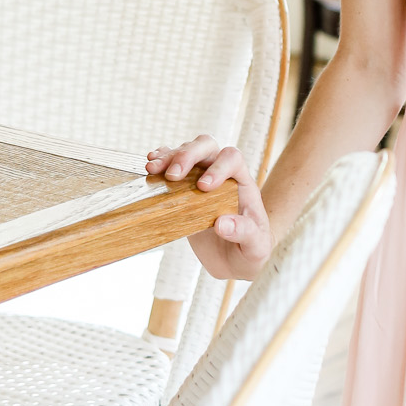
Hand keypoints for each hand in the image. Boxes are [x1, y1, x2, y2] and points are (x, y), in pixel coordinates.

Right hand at [146, 137, 271, 281]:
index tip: (203, 188)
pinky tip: (150, 168)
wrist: (235, 259)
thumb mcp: (255, 247)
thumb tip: (222, 223)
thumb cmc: (249, 250)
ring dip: (169, 157)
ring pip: (187, 151)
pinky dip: (161, 162)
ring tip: (152, 170)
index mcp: (242, 182)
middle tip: (172, 176)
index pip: (232, 159)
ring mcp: (200, 178)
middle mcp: (221, 174)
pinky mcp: (184, 189)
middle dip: (188, 155)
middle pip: (207, 146)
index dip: (218, 168)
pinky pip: (172, 165)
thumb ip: (245, 233)